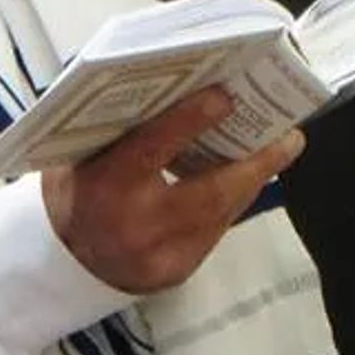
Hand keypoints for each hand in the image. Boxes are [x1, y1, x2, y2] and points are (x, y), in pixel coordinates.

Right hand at [42, 87, 304, 294]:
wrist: (66, 261)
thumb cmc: (79, 192)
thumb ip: (120, 126)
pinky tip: (248, 178)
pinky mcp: (177, 272)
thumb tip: (174, 81)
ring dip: (252, 179)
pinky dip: (232, 201)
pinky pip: (215, 231)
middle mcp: (134, 225)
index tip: (224, 96)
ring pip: (221, 214)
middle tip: (288, 136)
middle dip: (254, 163)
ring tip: (280, 148)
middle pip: (207, 193)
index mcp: (104, 186)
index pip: (150, 148)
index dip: (189, 121)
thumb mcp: (82, 155)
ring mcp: (158, 255)